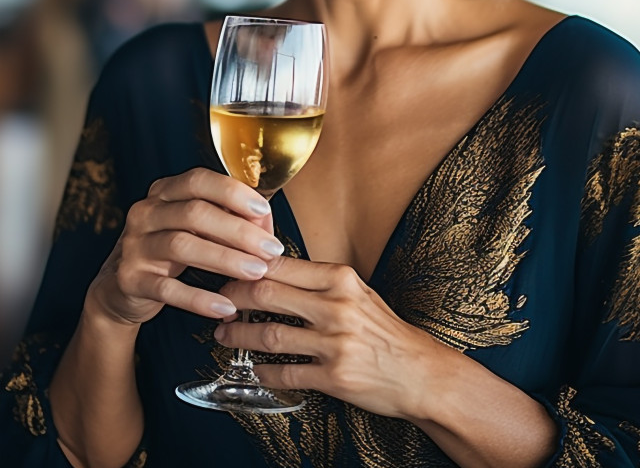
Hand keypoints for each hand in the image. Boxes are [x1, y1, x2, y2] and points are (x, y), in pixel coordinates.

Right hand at [86, 167, 284, 326]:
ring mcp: (134, 245)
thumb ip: (227, 218)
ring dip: (226, 259)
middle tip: (271, 249)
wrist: (119, 287)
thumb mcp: (194, 228)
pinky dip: (199, 299)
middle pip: (195, 213)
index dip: (233, 193)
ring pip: (183, 246)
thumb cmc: (169, 250)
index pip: (199, 180)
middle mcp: (145, 212)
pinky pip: (167, 289)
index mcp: (164, 191)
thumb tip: (265, 221)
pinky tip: (225, 307)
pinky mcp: (130, 279)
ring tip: (256, 272)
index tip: (264, 210)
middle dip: (239, 231)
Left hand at [216, 258, 446, 419]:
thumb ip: (319, 281)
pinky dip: (264, 371)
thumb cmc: (385, 330)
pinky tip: (255, 369)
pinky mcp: (334, 377)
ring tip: (225, 335)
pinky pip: (286, 373)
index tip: (230, 270)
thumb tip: (274, 268)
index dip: (247, 267)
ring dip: (240, 336)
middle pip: (268, 293)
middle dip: (234, 297)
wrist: (420, 370)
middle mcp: (336, 306)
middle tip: (219, 301)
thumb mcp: (357, 291)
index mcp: (340, 279)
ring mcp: (335, 343)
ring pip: (270, 334)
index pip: (281, 264)